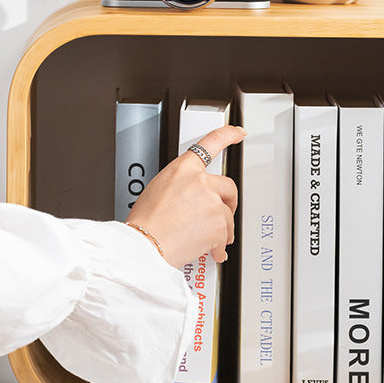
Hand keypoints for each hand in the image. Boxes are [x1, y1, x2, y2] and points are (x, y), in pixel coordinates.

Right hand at [127, 125, 245, 267]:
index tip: (238, 132)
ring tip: (207, 238)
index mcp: (183, 168)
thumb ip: (182, 186)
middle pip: (228, 186)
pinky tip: (210, 250)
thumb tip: (192, 197)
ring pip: (228, 214)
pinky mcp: (219, 223)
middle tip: (222, 213)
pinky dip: (219, 246)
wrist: (145, 245)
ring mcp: (212, 202)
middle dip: (228, 202)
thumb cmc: (146, 222)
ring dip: (222, 228)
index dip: (229, 135)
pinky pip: (226, 235)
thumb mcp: (158, 189)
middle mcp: (200, 181)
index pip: (211, 142)